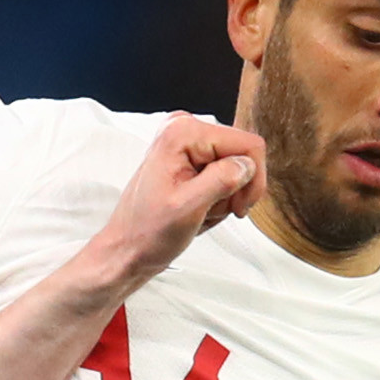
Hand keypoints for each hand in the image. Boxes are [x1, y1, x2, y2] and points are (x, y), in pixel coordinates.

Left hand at [76, 115, 266, 295]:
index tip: (240, 208)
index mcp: (182, 132)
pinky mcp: (190, 158)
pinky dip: (218, 198)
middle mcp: (184, 129)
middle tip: (212, 212)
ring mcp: (187, 143)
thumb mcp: (188, 209)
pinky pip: (224, 175)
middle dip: (235, 190)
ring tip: (201, 213)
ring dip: (226, 198)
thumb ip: (221, 181)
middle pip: (243, 155)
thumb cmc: (147, 233)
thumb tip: (247, 164)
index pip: (247, 144)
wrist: (127, 250)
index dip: (252, 179)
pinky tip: (199, 210)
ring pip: (236, 168)